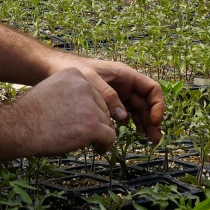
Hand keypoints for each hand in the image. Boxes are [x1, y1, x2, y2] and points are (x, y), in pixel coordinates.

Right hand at [10, 69, 117, 154]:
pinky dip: (106, 144)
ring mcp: (89, 106)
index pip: (94, 93)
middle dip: (95, 121)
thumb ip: (70, 93)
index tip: (79, 119)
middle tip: (81, 133)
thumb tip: (88, 106)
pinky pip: (110, 136)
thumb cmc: (30, 113)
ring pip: (107, 123)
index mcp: (74, 74)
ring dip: (99, 133)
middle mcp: (85, 86)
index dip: (89, 109)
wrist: (18, 127)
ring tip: (84, 141)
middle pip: (102, 108)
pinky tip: (97, 148)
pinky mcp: (92, 125)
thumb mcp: (51, 90)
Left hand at [47, 56, 165, 143]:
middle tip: (154, 139)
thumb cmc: (72, 69)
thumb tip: (123, 117)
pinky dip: (130, 124)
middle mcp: (124, 84)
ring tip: (148, 141)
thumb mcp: (90, 79)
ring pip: (137, 110)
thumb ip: (107, 96)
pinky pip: (124, 114)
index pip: (151, 89)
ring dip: (143, 124)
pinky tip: (131, 134)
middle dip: (152, 120)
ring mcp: (117, 94)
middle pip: (146, 103)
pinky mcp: (108, 103)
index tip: (155, 120)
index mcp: (125, 75)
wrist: (52, 69)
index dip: (157, 105)